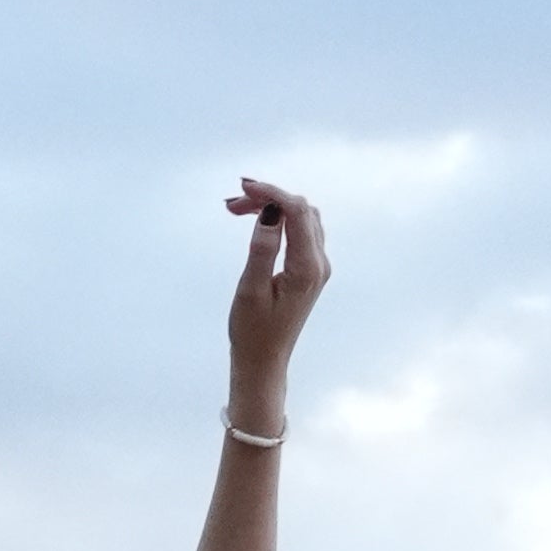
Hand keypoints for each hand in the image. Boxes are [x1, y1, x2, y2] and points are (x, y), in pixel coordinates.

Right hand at [223, 176, 328, 420]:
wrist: (263, 362)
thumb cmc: (253, 332)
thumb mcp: (251, 290)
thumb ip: (262, 249)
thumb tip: (270, 213)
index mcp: (307, 268)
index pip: (297, 212)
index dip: (271, 193)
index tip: (243, 189)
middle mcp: (319, 264)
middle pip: (301, 210)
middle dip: (269, 198)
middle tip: (232, 204)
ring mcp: (317, 266)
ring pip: (302, 217)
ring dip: (274, 206)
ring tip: (238, 210)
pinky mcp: (309, 270)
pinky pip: (300, 231)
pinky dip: (280, 219)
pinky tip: (257, 220)